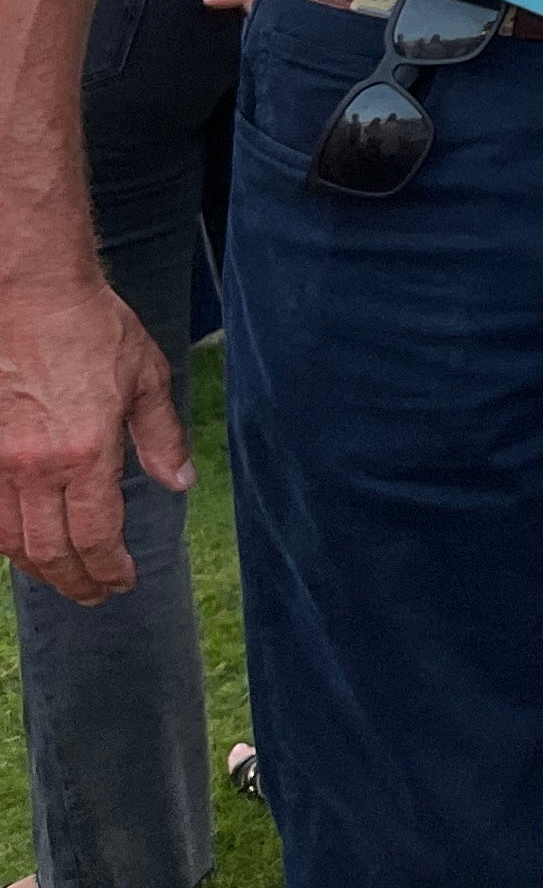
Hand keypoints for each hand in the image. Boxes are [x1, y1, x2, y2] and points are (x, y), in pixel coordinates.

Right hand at [0, 271, 189, 604]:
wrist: (28, 293)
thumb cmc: (91, 328)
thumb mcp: (146, 377)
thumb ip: (161, 436)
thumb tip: (179, 482)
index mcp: (86, 452)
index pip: (96, 536)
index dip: (110, 570)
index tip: (123, 582)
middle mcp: (35, 467)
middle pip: (50, 551)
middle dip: (75, 581)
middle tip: (95, 594)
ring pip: (9, 541)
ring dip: (38, 568)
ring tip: (63, 576)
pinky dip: (3, 540)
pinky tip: (22, 544)